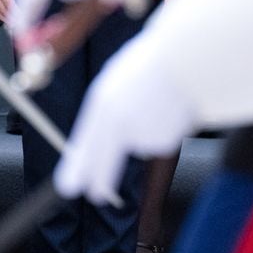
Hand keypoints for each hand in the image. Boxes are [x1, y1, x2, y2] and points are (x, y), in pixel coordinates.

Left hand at [54, 8, 194, 203]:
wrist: (183, 58)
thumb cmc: (150, 62)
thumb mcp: (118, 78)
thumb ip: (108, 105)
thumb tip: (104, 130)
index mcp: (103, 102)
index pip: (86, 143)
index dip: (78, 167)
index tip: (69, 186)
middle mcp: (119, 121)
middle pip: (106, 162)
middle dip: (100, 179)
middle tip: (96, 194)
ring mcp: (143, 132)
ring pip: (140, 143)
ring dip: (146, 130)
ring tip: (155, 101)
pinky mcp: (164, 140)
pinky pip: (160, 139)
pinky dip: (165, 128)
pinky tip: (169, 107)